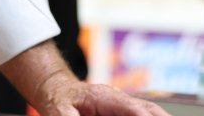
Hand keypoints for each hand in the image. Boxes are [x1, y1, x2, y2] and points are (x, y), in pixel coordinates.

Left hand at [0, 41, 164, 115]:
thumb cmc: (57, 99)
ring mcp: (120, 105)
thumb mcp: (58, 111)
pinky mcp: (120, 113)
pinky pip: (139, 115)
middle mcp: (117, 99)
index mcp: (103, 96)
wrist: (55, 90)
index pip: (130, 107)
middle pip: (147, 107)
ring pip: (148, 111)